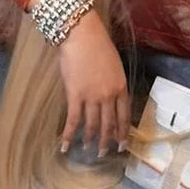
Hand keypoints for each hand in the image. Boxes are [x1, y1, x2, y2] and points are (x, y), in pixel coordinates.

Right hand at [57, 9, 129, 157]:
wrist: (82, 35)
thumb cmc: (98, 45)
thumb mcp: (114, 65)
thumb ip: (113, 82)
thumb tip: (109, 96)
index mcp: (121, 87)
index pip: (124, 115)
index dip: (122, 132)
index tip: (122, 144)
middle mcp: (109, 95)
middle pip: (109, 124)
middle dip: (107, 141)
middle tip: (104, 153)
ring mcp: (92, 97)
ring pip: (92, 125)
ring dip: (90, 140)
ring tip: (88, 150)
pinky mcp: (75, 95)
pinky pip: (73, 120)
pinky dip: (69, 135)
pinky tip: (65, 146)